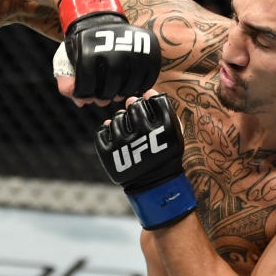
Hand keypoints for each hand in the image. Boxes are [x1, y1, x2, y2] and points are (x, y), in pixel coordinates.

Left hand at [58, 0, 160, 100]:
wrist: (98, 16)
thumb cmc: (83, 43)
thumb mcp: (67, 57)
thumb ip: (67, 82)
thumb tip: (82, 102)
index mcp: (88, 53)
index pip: (86, 87)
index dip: (84, 95)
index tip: (84, 92)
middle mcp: (112, 50)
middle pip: (108, 91)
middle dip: (102, 97)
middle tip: (101, 95)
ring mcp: (132, 51)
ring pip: (127, 88)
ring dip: (120, 94)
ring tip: (114, 90)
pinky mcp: (148, 51)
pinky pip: (146, 80)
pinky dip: (138, 87)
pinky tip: (128, 84)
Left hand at [95, 92, 196, 228]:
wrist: (154, 183)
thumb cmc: (164, 152)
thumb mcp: (174, 132)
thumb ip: (165, 110)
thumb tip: (147, 91)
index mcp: (164, 129)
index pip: (155, 99)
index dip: (151, 98)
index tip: (149, 102)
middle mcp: (144, 135)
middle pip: (134, 105)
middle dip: (135, 106)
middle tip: (136, 114)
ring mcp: (124, 145)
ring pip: (117, 118)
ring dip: (122, 119)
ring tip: (128, 128)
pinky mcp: (108, 154)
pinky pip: (102, 131)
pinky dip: (107, 131)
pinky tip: (116, 136)